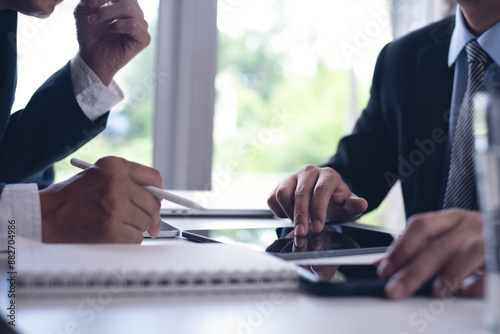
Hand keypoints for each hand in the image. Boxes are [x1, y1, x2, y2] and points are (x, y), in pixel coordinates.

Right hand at [39, 156, 161, 242]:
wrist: (47, 215)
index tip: (159, 200)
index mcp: (115, 166)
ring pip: (146, 222)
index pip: (154, 177)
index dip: (159, 191)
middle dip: (152, 214)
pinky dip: (129, 239)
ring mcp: (114, 206)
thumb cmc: (72, 196)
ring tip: (119, 223)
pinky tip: (114, 232)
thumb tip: (157, 197)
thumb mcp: (99, 174)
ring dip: (138, 227)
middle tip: (150, 221)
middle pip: (153, 203)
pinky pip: (136, 237)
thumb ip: (127, 179)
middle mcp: (117, 183)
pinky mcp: (111, 228)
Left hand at [74, 0, 149, 84]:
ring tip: (94, 20)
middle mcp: (135, 12)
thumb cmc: (90, 34)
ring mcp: (141, 25)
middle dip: (104, 2)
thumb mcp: (83, 11)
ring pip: (129, 9)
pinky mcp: (143, 38)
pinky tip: (110, 30)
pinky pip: (133, 25)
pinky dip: (118, 25)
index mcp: (124, 3)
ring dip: (107, 13)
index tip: (90, 3)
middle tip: (91, 13)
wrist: (92, 57)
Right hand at [267, 165, 367, 235]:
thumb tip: (361, 204)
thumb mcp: (347, 207)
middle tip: (302, 232)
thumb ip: (354, 206)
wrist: (322, 198)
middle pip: (301, 193)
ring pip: (283, 193)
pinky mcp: (279, 184)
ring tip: (298, 223)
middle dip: (301, 216)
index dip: (318, 210)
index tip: (318, 227)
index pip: (321, 191)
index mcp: (328, 175)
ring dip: (289, 213)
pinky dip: (278, 211)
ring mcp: (292, 177)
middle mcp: (309, 172)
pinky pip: (273, 198)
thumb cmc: (335, 203)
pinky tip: (289, 216)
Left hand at [378, 209, 484, 298]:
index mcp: (451, 219)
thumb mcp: (446, 239)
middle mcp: (470, 225)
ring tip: (435, 293)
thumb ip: (418, 249)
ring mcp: (490, 238)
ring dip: (450, 274)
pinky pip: (493, 269)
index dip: (400, 248)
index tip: (385, 270)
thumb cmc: (473, 240)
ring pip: (469, 251)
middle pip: (439, 245)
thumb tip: (383, 264)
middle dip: (414, 270)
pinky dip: (479, 282)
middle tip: (397, 289)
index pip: (421, 226)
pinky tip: (466, 292)